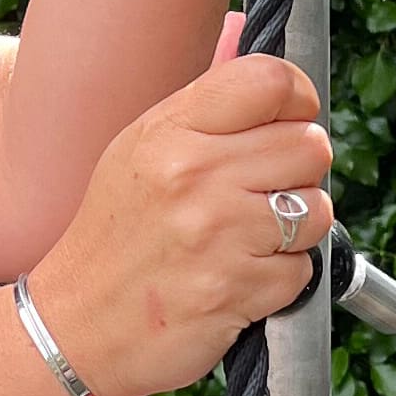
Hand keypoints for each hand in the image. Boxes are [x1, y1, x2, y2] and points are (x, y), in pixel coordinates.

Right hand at [23, 37, 332, 395]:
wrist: (78, 324)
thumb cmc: (117, 236)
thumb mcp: (140, 152)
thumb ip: (206, 114)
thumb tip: (270, 71)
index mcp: (171, 132)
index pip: (270, 81)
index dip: (298, 99)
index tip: (290, 120)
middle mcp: (195, 175)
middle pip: (310, 145)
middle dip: (300, 172)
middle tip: (261, 193)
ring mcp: (217, 233)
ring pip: (317, 210)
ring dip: (295, 230)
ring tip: (246, 239)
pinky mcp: (236, 289)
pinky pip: (301, 270)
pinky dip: (279, 280)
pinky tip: (236, 277)